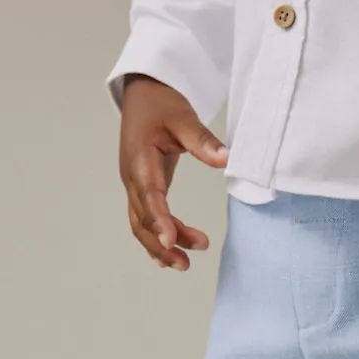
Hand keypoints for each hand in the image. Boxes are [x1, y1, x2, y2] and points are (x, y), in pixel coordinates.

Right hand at [119, 75, 227, 269]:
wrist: (144, 93)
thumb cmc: (162, 104)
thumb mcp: (184, 117)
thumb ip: (203, 141)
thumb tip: (226, 159)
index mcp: (140, 160)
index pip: (149, 196)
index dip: (159, 220)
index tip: (171, 240)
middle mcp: (132, 177)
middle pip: (142, 219)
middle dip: (162, 243)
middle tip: (187, 263)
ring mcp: (134, 184)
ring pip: (141, 223)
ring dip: (160, 246)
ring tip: (185, 264)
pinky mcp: (142, 187)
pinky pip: (144, 217)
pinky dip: (155, 236)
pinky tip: (169, 254)